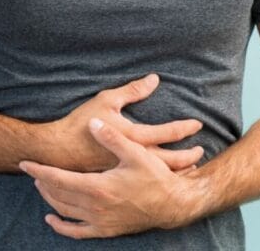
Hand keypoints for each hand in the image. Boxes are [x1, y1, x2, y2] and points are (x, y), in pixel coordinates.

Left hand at [20, 118, 206, 238]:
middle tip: (32, 170)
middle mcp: (95, 207)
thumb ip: (112, 138)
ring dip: (49, 198)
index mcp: (98, 187)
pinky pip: (77, 232)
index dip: (39, 170)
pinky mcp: (106, 230)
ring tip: (41, 184)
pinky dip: (61, 226)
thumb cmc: (155, 177)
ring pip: (64, 211)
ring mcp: (100, 221)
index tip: (25, 163)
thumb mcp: (135, 152)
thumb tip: (93, 124)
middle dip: (42, 181)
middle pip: (57, 194)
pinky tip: (52, 218)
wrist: (173, 205)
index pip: (58, 179)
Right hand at [46, 73, 202, 171]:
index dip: (184, 128)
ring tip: (190, 168)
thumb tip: (154, 79)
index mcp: (133, 135)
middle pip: (170, 159)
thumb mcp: (107, 100)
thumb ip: (132, 90)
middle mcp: (134, 155)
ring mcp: (127, 169)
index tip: (197, 124)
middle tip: (201, 151)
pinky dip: (160, 179)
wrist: (58, 151)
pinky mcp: (119, 178)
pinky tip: (165, 179)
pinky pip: (146, 180)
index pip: (168, 132)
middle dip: (188, 156)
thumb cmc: (81, 123)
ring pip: (159, 173)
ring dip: (177, 170)